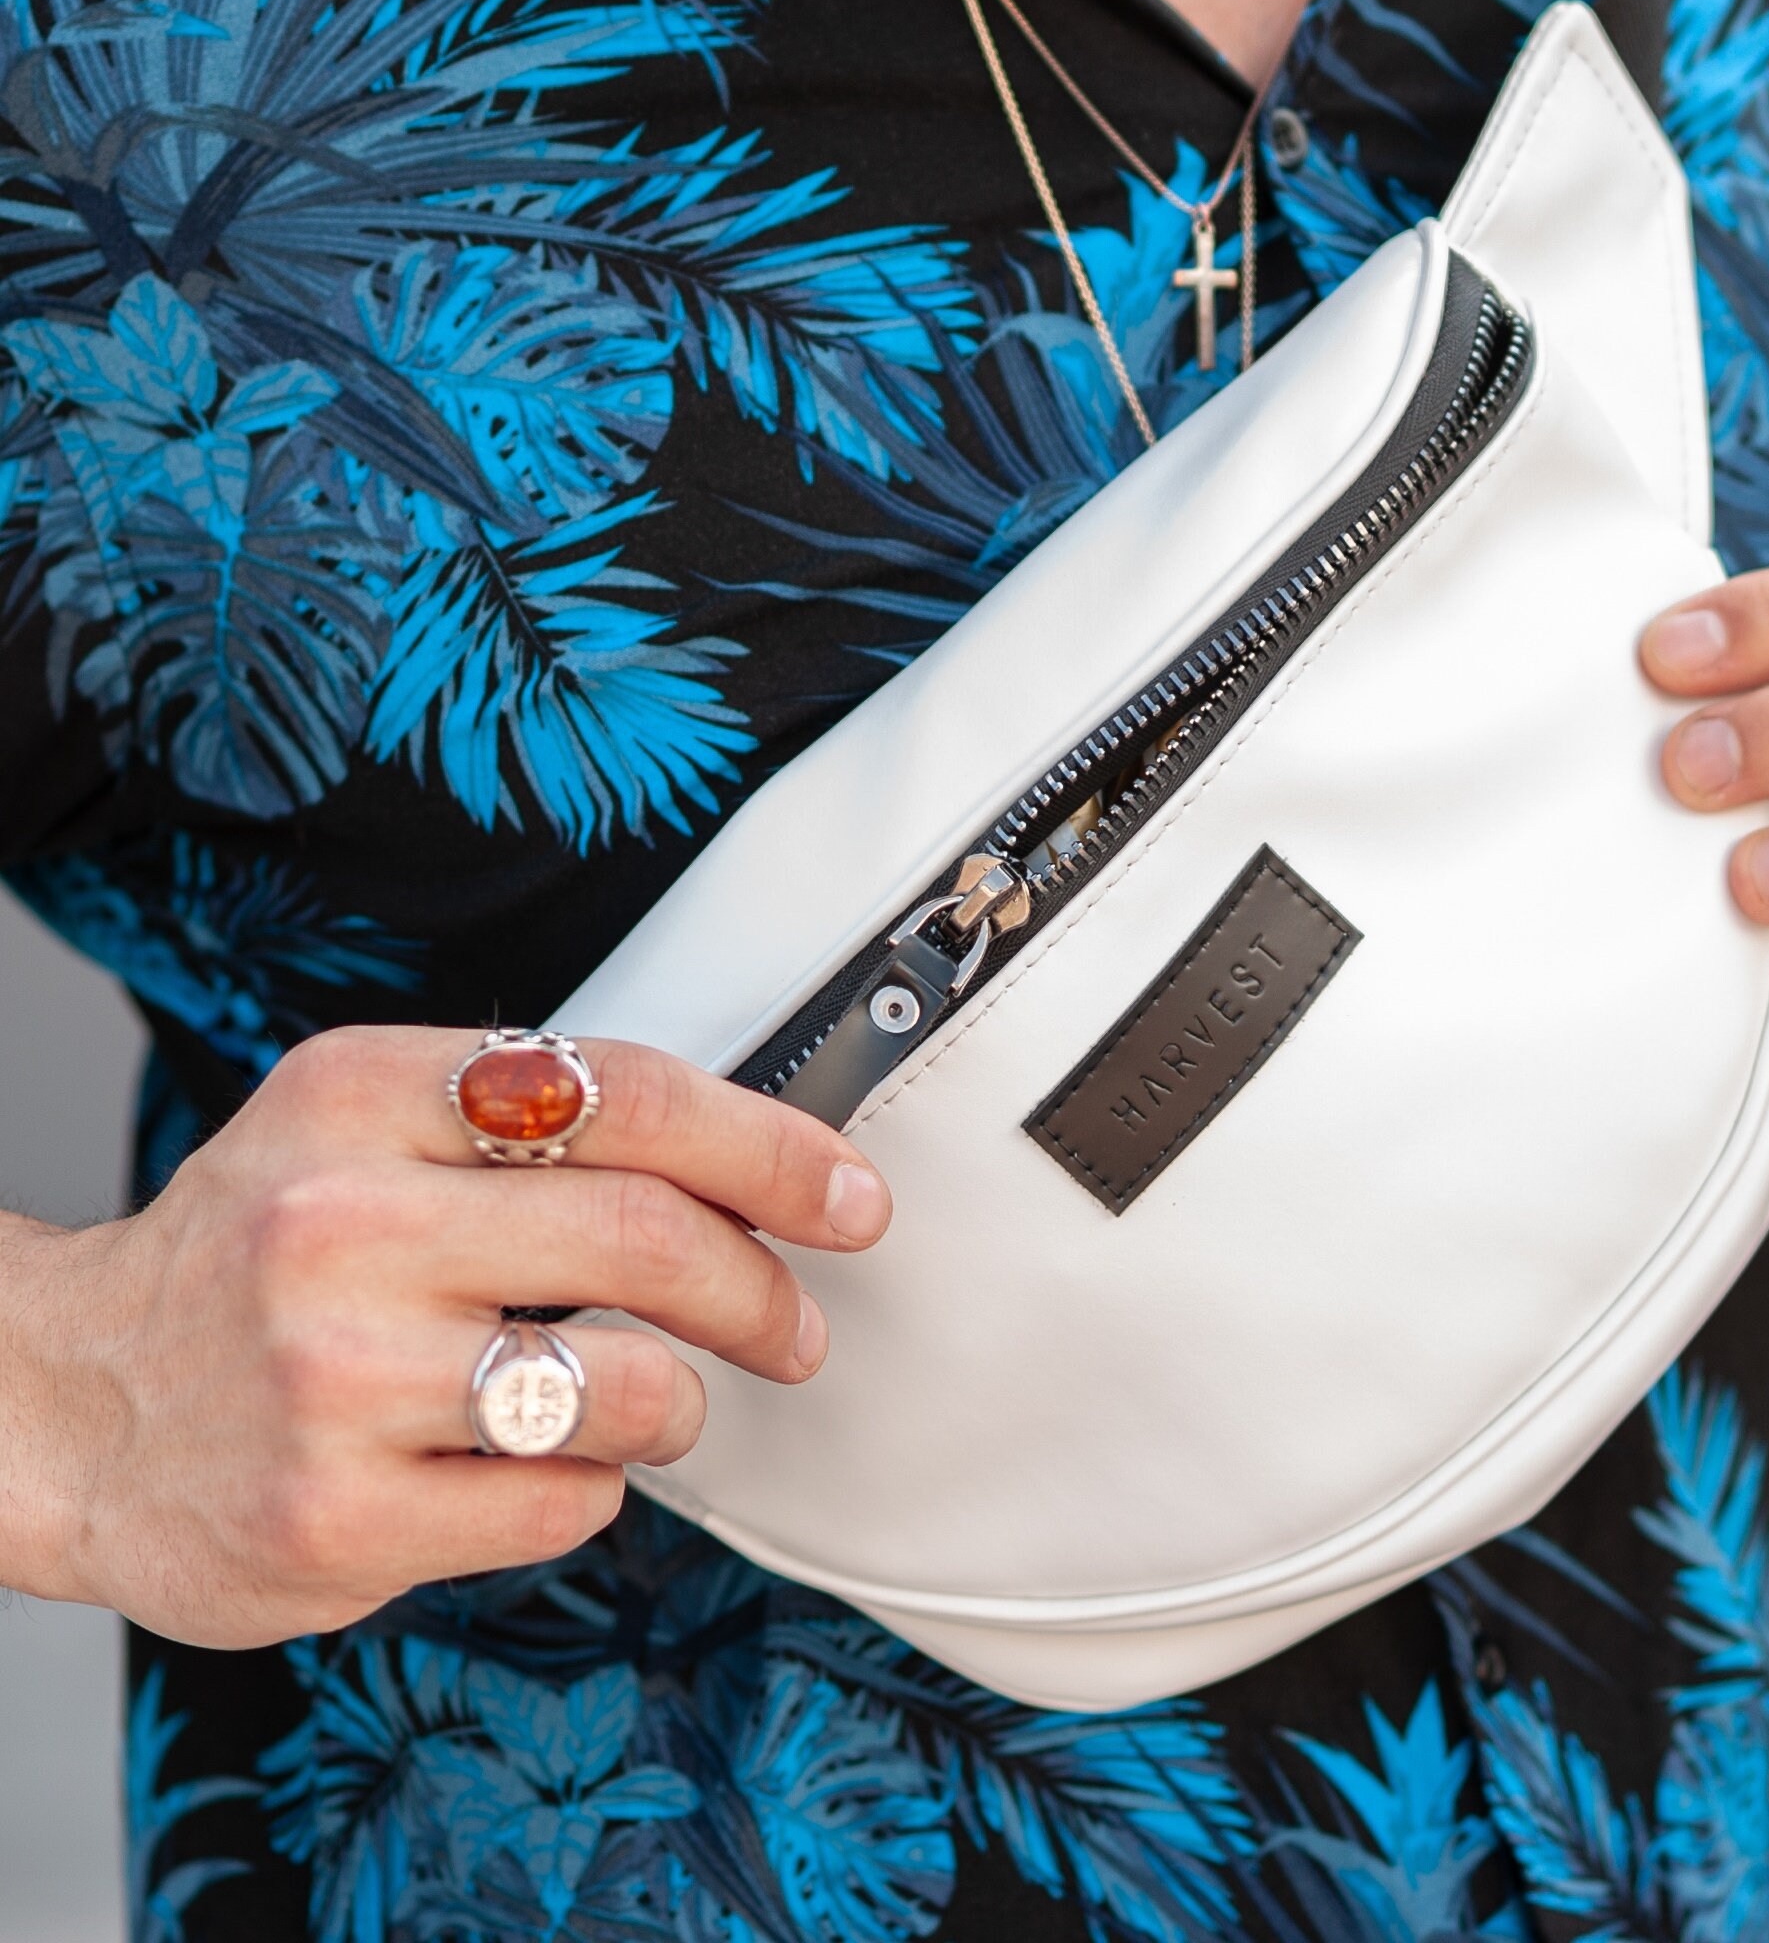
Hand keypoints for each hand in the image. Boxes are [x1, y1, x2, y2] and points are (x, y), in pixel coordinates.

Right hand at [0, 1027, 889, 1645]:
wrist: (71, 1404)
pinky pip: (563, 1502)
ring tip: (652, 1396)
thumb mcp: (356, 1119)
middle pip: (652, 1240)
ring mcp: (338, 1380)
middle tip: (794, 1322)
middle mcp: (344, 1226)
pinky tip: (533, 1460)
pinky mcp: (336, 1520)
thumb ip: (522, 1112)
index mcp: (362, 1095)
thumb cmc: (254, 1250)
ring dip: (680, 1399)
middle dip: (763, 1289)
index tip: (844, 1194)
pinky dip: (589, 1484)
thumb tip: (745, 1143)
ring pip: (630, 1388)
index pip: (629, 1097)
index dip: (770, 1148)